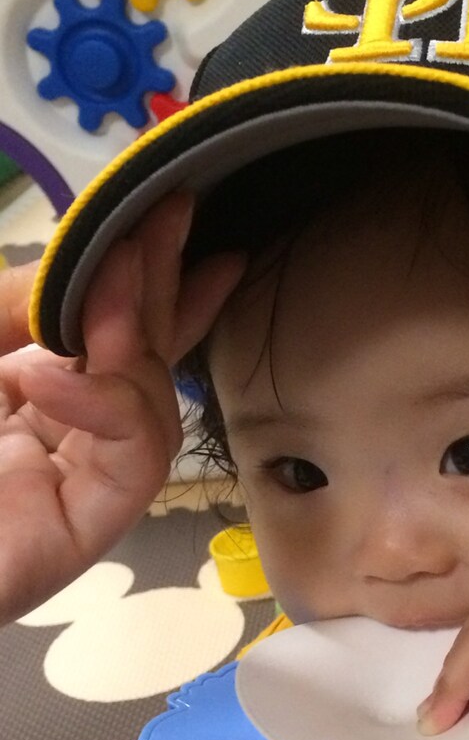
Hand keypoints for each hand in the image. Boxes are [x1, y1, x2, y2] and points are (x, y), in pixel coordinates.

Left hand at [0, 194, 243, 623]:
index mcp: (12, 389)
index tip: (169, 212)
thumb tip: (89, 270)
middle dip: (162, 286)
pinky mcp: (85, 527)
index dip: (139, 274)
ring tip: (106, 300)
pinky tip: (51, 380)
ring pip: (155, 408)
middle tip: (180, 220)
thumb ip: (13, 302)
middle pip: (139, 358)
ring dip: (137, 344)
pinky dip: (111, 410)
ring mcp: (70, 482)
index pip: (94, 329)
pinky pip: (138, 462)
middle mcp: (50, 432)